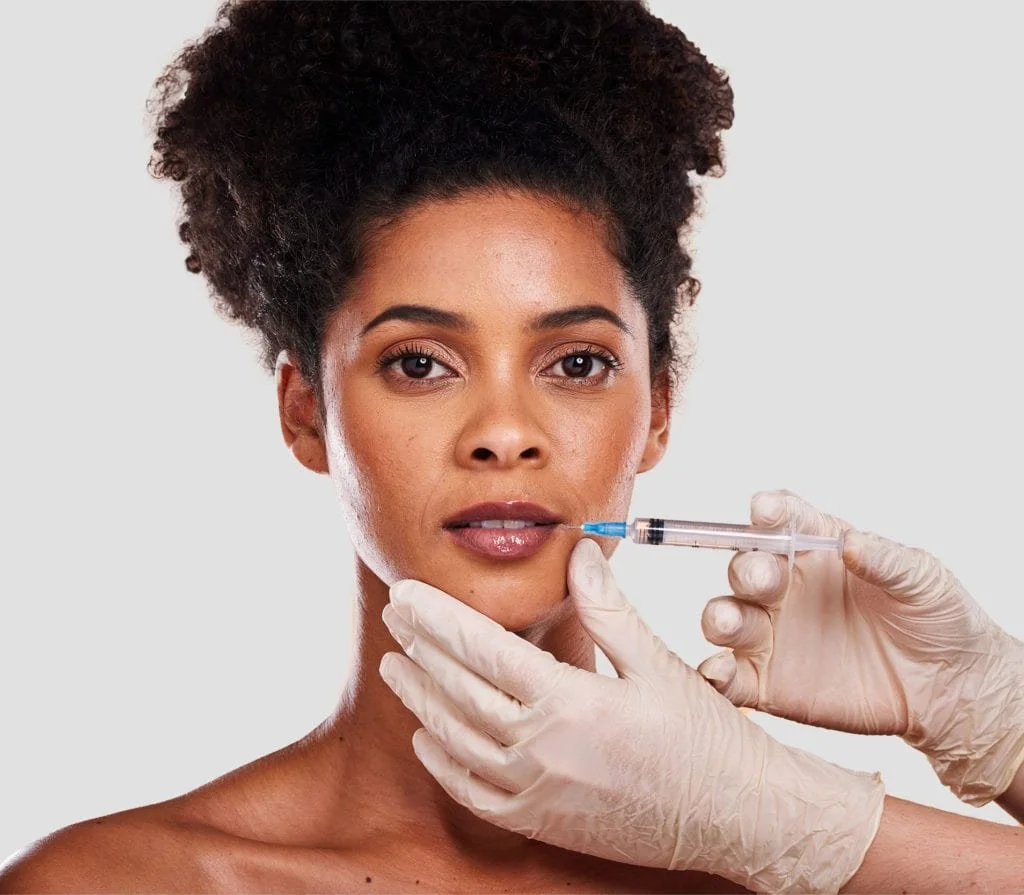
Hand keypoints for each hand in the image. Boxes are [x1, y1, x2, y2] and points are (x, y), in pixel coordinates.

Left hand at [378, 538, 883, 893]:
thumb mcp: (658, 664)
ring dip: (420, 699)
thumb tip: (580, 553)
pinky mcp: (543, 824)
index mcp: (570, 702)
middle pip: (459, 690)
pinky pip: (474, 795)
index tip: (405, 592)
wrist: (738, 820)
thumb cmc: (705, 738)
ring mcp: (538, 793)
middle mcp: (543, 750)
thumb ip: (608, 609)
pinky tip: (426, 738)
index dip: (437, 618)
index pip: (482, 650)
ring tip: (397, 665)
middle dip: (420, 647)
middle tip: (395, 614)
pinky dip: (442, 764)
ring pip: (456, 741)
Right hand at [697, 489, 1023, 805]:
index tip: (766, 510)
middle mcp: (785, 588)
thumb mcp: (923, 579)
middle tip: (763, 579)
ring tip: (729, 623)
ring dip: (719, 616)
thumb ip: (886, 558)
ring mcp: (772, 635)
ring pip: (726, 617)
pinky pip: (730, 676)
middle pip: (745, 567)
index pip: (782, 520)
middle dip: (746, 569)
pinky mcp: (768, 683)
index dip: (769, 511)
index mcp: (815, 550)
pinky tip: (719, 672)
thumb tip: (851, 543)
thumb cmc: (939, 621)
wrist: (952, 690)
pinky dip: (715, 673)